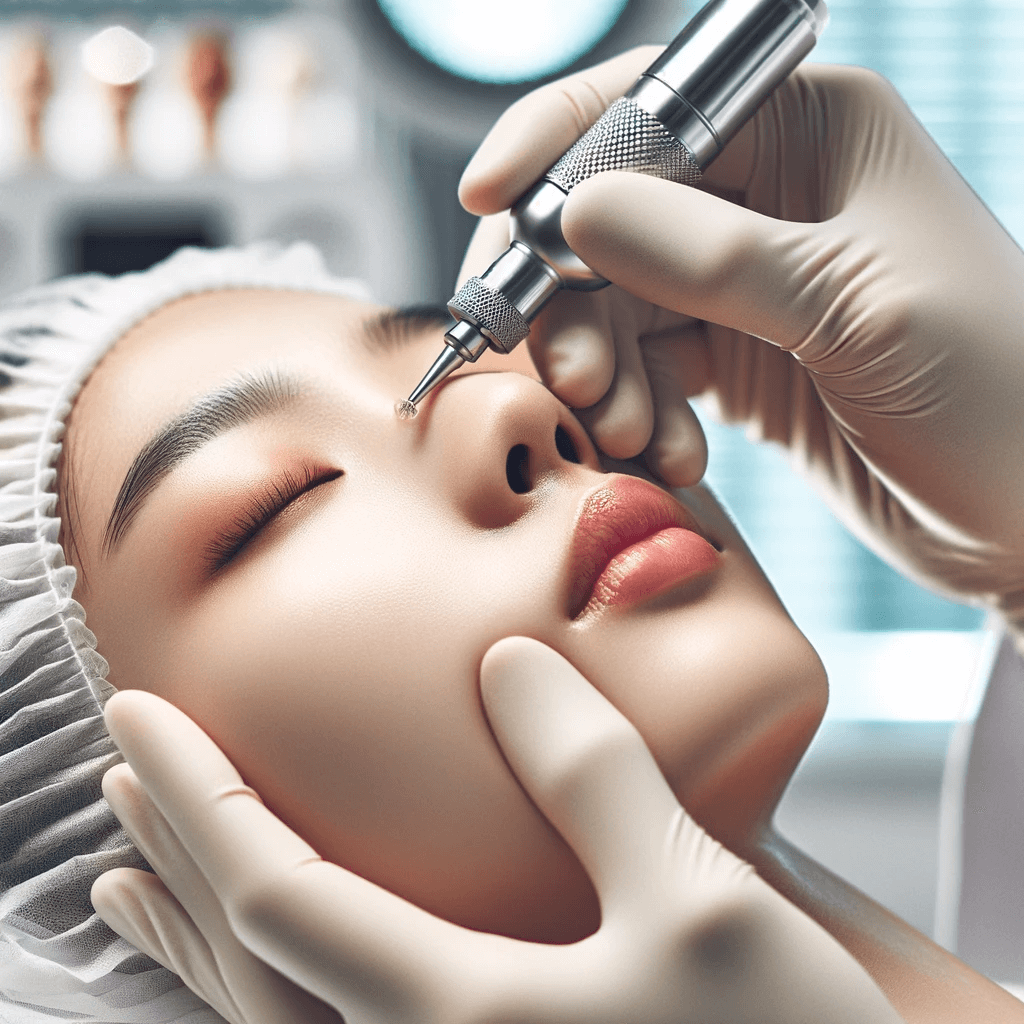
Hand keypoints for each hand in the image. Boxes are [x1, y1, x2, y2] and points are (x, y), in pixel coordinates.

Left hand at [94, 638, 901, 1023]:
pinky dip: (258, 990)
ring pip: (269, 1019)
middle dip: (173, 854)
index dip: (198, 793)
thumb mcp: (700, 898)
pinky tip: (252, 964)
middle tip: (118, 767)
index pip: (275, 890)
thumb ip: (590, 771)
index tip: (136, 711)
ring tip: (124, 880)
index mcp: (465, 1017)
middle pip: (248, 961)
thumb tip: (505, 661)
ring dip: (193, 934)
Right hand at [460, 52, 1023, 622]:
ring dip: (606, 374)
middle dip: (572, 299)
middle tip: (574, 377)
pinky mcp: (738, 358)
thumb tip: (572, 210)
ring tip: (632, 433)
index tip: (489, 201)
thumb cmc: (994, 386)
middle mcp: (766, 197)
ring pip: (616, 306)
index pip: (646, 110)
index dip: (555, 148)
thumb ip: (705, 254)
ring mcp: (746, 282)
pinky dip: (641, 414)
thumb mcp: (849, 305)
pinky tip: (676, 456)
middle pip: (607, 220)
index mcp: (808, 134)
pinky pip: (647, 370)